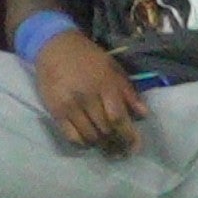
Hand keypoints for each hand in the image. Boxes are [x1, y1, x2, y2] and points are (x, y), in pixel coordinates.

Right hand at [32, 29, 146, 155]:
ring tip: (106, 146)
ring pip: (89, 136)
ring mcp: (69, 106)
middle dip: (116, 143)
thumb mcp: (113, 68)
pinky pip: (71, 136)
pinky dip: (82, 142)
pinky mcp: (55, 111)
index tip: (135, 146)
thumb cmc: (88, 58)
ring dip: (100, 144)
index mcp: (104, 85)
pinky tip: (88, 140)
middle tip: (121, 150)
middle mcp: (87, 97)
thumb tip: (143, 114)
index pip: (118, 118)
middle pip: (105, 130)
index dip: (129, 136)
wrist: (55, 47)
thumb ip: (128, 92)